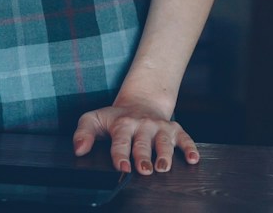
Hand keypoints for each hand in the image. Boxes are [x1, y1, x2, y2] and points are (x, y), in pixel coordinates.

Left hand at [72, 97, 197, 174]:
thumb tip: (79, 150)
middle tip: (144, 170)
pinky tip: (194, 159)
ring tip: (164, 167)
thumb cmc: (115, 118)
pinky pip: (185, 138)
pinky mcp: (175, 129)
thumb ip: (83, 133)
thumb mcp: (94, 119)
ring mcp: (160, 127)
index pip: (120, 141)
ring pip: (164, 141)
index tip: (122, 167)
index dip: (120, 154)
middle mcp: (143, 125)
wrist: (141, 103)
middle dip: (144, 157)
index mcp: (122, 124)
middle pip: (143, 143)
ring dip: (165, 154)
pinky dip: (191, 148)